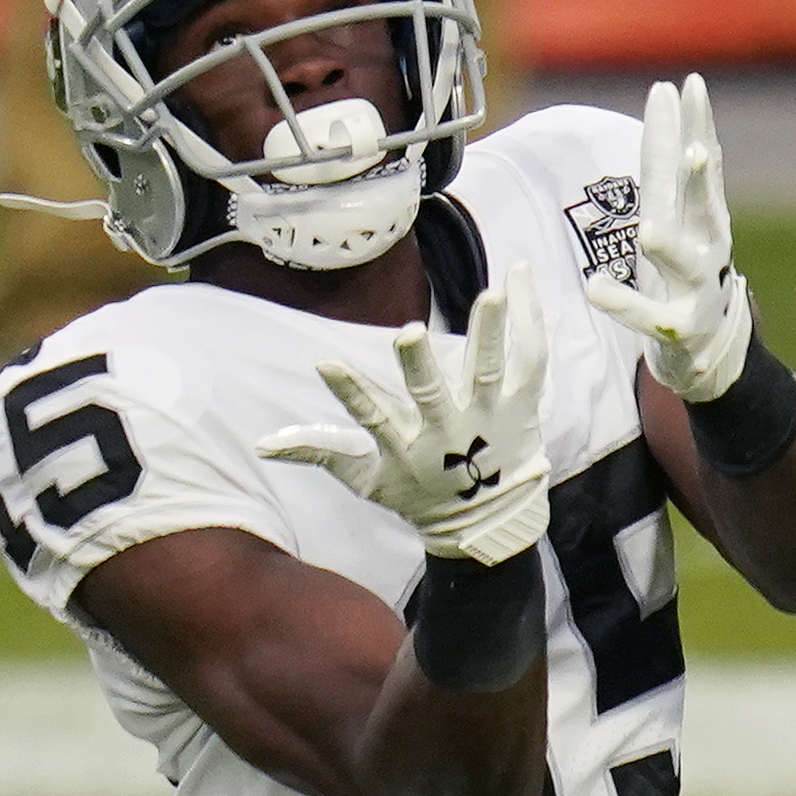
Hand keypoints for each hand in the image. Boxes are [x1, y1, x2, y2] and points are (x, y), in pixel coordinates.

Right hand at [258, 262, 552, 564]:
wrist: (491, 520)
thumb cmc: (422, 496)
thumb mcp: (368, 483)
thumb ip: (321, 455)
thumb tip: (264, 443)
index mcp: (409, 447)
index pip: (372, 417)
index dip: (349, 393)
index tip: (325, 364)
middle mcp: (450, 430)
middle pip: (432, 394)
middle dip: (419, 366)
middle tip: (409, 334)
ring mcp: (491, 416)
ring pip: (488, 371)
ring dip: (488, 333)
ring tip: (491, 294)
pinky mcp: (523, 404)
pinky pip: (531, 359)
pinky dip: (528, 319)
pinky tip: (519, 275)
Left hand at [585, 74, 753, 401]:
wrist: (710, 345)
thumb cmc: (686, 263)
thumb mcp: (676, 205)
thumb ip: (665, 155)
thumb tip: (663, 91)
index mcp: (703, 214)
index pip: (700, 163)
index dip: (697, 125)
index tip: (691, 85)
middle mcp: (708, 246)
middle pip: (704, 209)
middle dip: (700, 182)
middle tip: (696, 152)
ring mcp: (698, 288)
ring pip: (684, 266)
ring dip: (669, 247)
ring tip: (648, 232)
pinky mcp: (679, 327)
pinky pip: (648, 316)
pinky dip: (623, 302)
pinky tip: (596, 287)